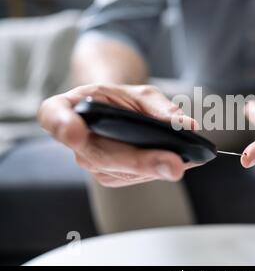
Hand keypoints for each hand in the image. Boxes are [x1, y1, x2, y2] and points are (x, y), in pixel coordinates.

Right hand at [38, 84, 199, 186]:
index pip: (54, 116)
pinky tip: (179, 163)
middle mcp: (74, 139)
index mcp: (68, 107)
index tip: (76, 133)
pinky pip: (134, 177)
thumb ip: (160, 107)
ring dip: (155, 169)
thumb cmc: (122, 99)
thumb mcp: (140, 93)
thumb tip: (185, 125)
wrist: (117, 112)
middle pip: (101, 156)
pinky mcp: (109, 176)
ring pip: (123, 172)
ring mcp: (91, 162)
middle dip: (140, 162)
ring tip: (185, 161)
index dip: (63, 125)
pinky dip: (158, 170)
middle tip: (173, 164)